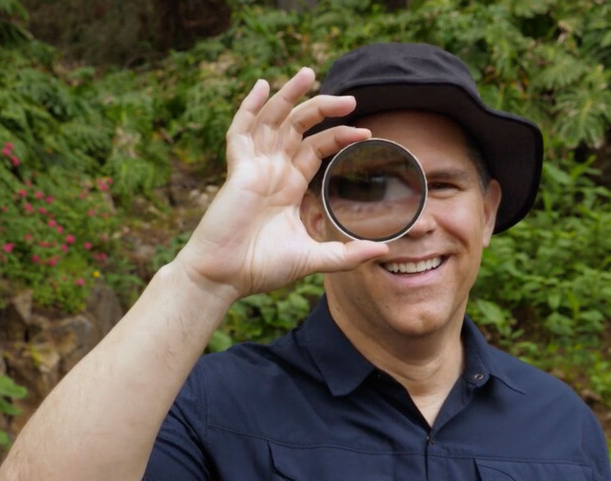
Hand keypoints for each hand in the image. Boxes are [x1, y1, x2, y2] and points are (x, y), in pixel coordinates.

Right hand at [175, 67, 388, 299]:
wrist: (225, 277)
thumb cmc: (262, 268)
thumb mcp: (313, 258)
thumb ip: (347, 255)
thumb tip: (385, 251)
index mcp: (289, 187)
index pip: (315, 148)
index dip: (338, 136)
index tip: (365, 131)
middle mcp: (272, 171)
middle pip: (298, 127)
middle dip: (322, 108)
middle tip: (351, 99)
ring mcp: (254, 168)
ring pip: (272, 120)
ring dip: (288, 96)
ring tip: (309, 73)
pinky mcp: (237, 170)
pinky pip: (240, 131)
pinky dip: (248, 107)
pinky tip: (262, 86)